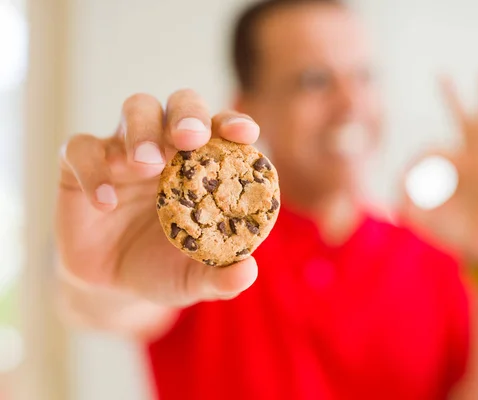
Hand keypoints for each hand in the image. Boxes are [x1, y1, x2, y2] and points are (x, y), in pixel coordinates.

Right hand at [57, 89, 260, 305]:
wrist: (112, 286)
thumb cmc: (164, 268)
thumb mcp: (193, 279)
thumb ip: (221, 277)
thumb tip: (247, 273)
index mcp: (204, 165)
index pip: (223, 130)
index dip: (234, 124)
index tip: (244, 134)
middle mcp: (167, 147)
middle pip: (181, 103)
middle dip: (188, 114)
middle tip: (190, 137)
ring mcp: (124, 151)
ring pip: (135, 110)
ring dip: (143, 131)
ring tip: (147, 164)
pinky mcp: (80, 165)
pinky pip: (81, 150)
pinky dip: (93, 171)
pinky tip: (105, 204)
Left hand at [400, 76, 477, 262]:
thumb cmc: (451, 229)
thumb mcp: (421, 218)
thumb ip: (404, 206)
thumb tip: (392, 198)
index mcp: (445, 165)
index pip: (427, 149)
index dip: (416, 167)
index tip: (415, 188)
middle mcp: (467, 157)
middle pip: (457, 119)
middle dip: (449, 97)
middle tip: (440, 73)